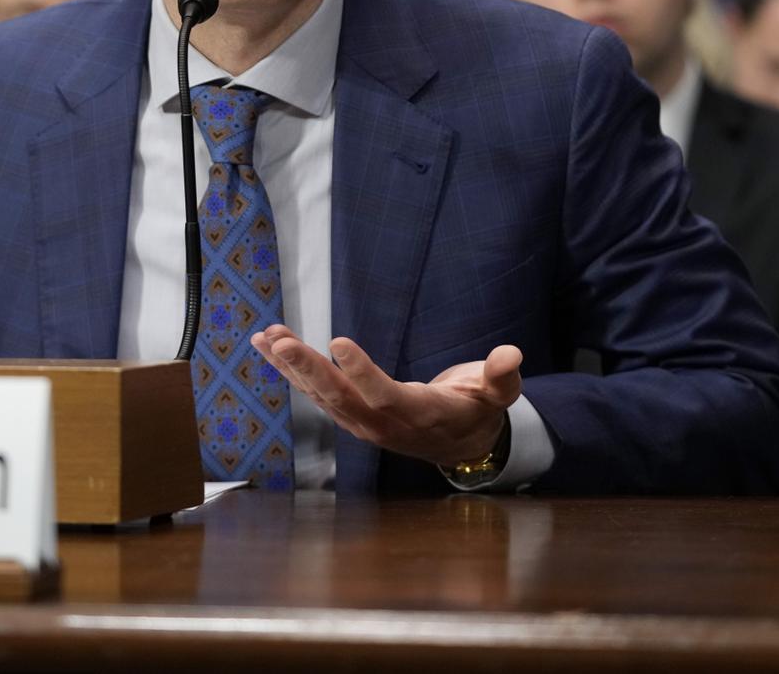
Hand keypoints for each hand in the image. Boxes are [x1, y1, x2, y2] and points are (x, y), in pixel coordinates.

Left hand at [251, 324, 521, 467]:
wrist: (459, 443)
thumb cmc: (478, 409)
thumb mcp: (498, 394)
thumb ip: (502, 377)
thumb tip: (511, 355)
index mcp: (420, 415)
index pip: (385, 396)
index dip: (362, 372)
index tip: (339, 342)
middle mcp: (383, 423)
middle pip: (340, 398)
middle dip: (308, 369)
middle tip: (281, 342)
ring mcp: (362, 422)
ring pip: (321, 395)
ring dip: (290, 367)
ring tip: (267, 336)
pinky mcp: (349, 414)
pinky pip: (315, 392)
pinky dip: (291, 370)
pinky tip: (268, 345)